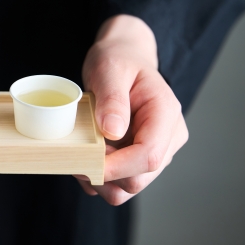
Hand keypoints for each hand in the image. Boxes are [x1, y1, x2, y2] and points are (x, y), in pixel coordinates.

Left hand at [78, 15, 188, 204]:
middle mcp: (169, 136)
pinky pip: (122, 181)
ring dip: (101, 179)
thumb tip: (113, 132)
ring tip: (80, 154)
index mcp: (165, 114)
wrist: (123, 58)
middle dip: (105, 174)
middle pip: (140, 178)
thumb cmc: (117, 60)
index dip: (116, 166)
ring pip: (130, 185)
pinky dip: (101, 178)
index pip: (148, 155)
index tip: (85, 162)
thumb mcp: (109, 70)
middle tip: (76, 152)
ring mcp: (158, 149)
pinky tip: (85, 157)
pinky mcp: (141, 156)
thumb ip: (112, 99)